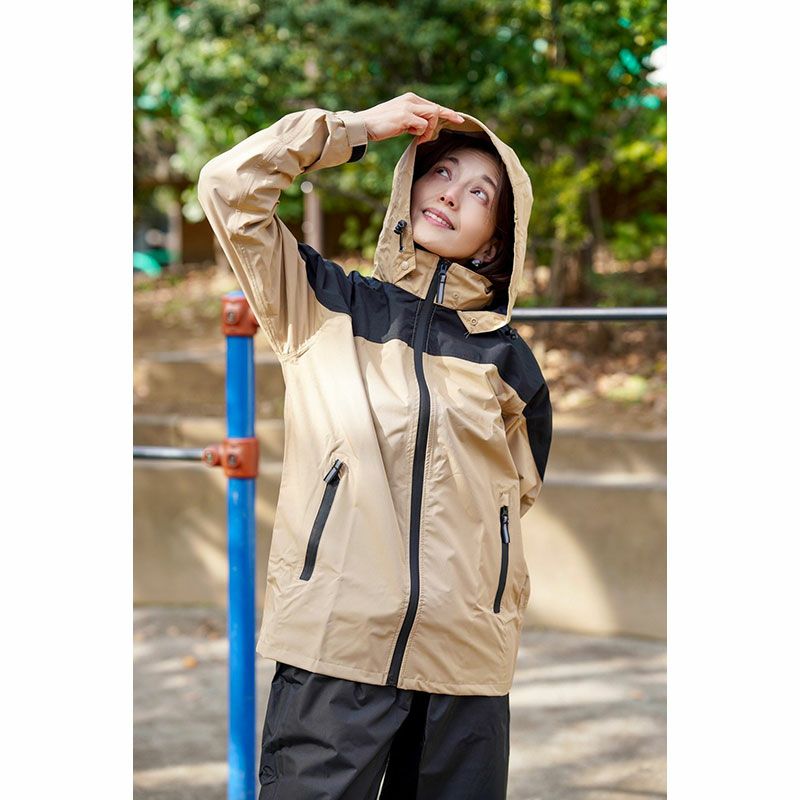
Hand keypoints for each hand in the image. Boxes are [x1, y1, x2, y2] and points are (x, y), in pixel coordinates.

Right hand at [349, 93, 464, 144]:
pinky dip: (422, 134)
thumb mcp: (400, 121)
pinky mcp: (405, 115)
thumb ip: (413, 121)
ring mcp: (408, 106)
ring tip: (419, 138)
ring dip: (429, 131)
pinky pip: (423, 125)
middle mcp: (410, 99)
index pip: (433, 105)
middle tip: (429, 138)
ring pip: (432, 116)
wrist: (364, 125)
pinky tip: (414, 138)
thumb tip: (424, 129)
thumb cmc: (380, 126)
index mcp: (410, 99)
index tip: (459, 120)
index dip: (447, 113)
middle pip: (436, 110)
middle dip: (438, 125)